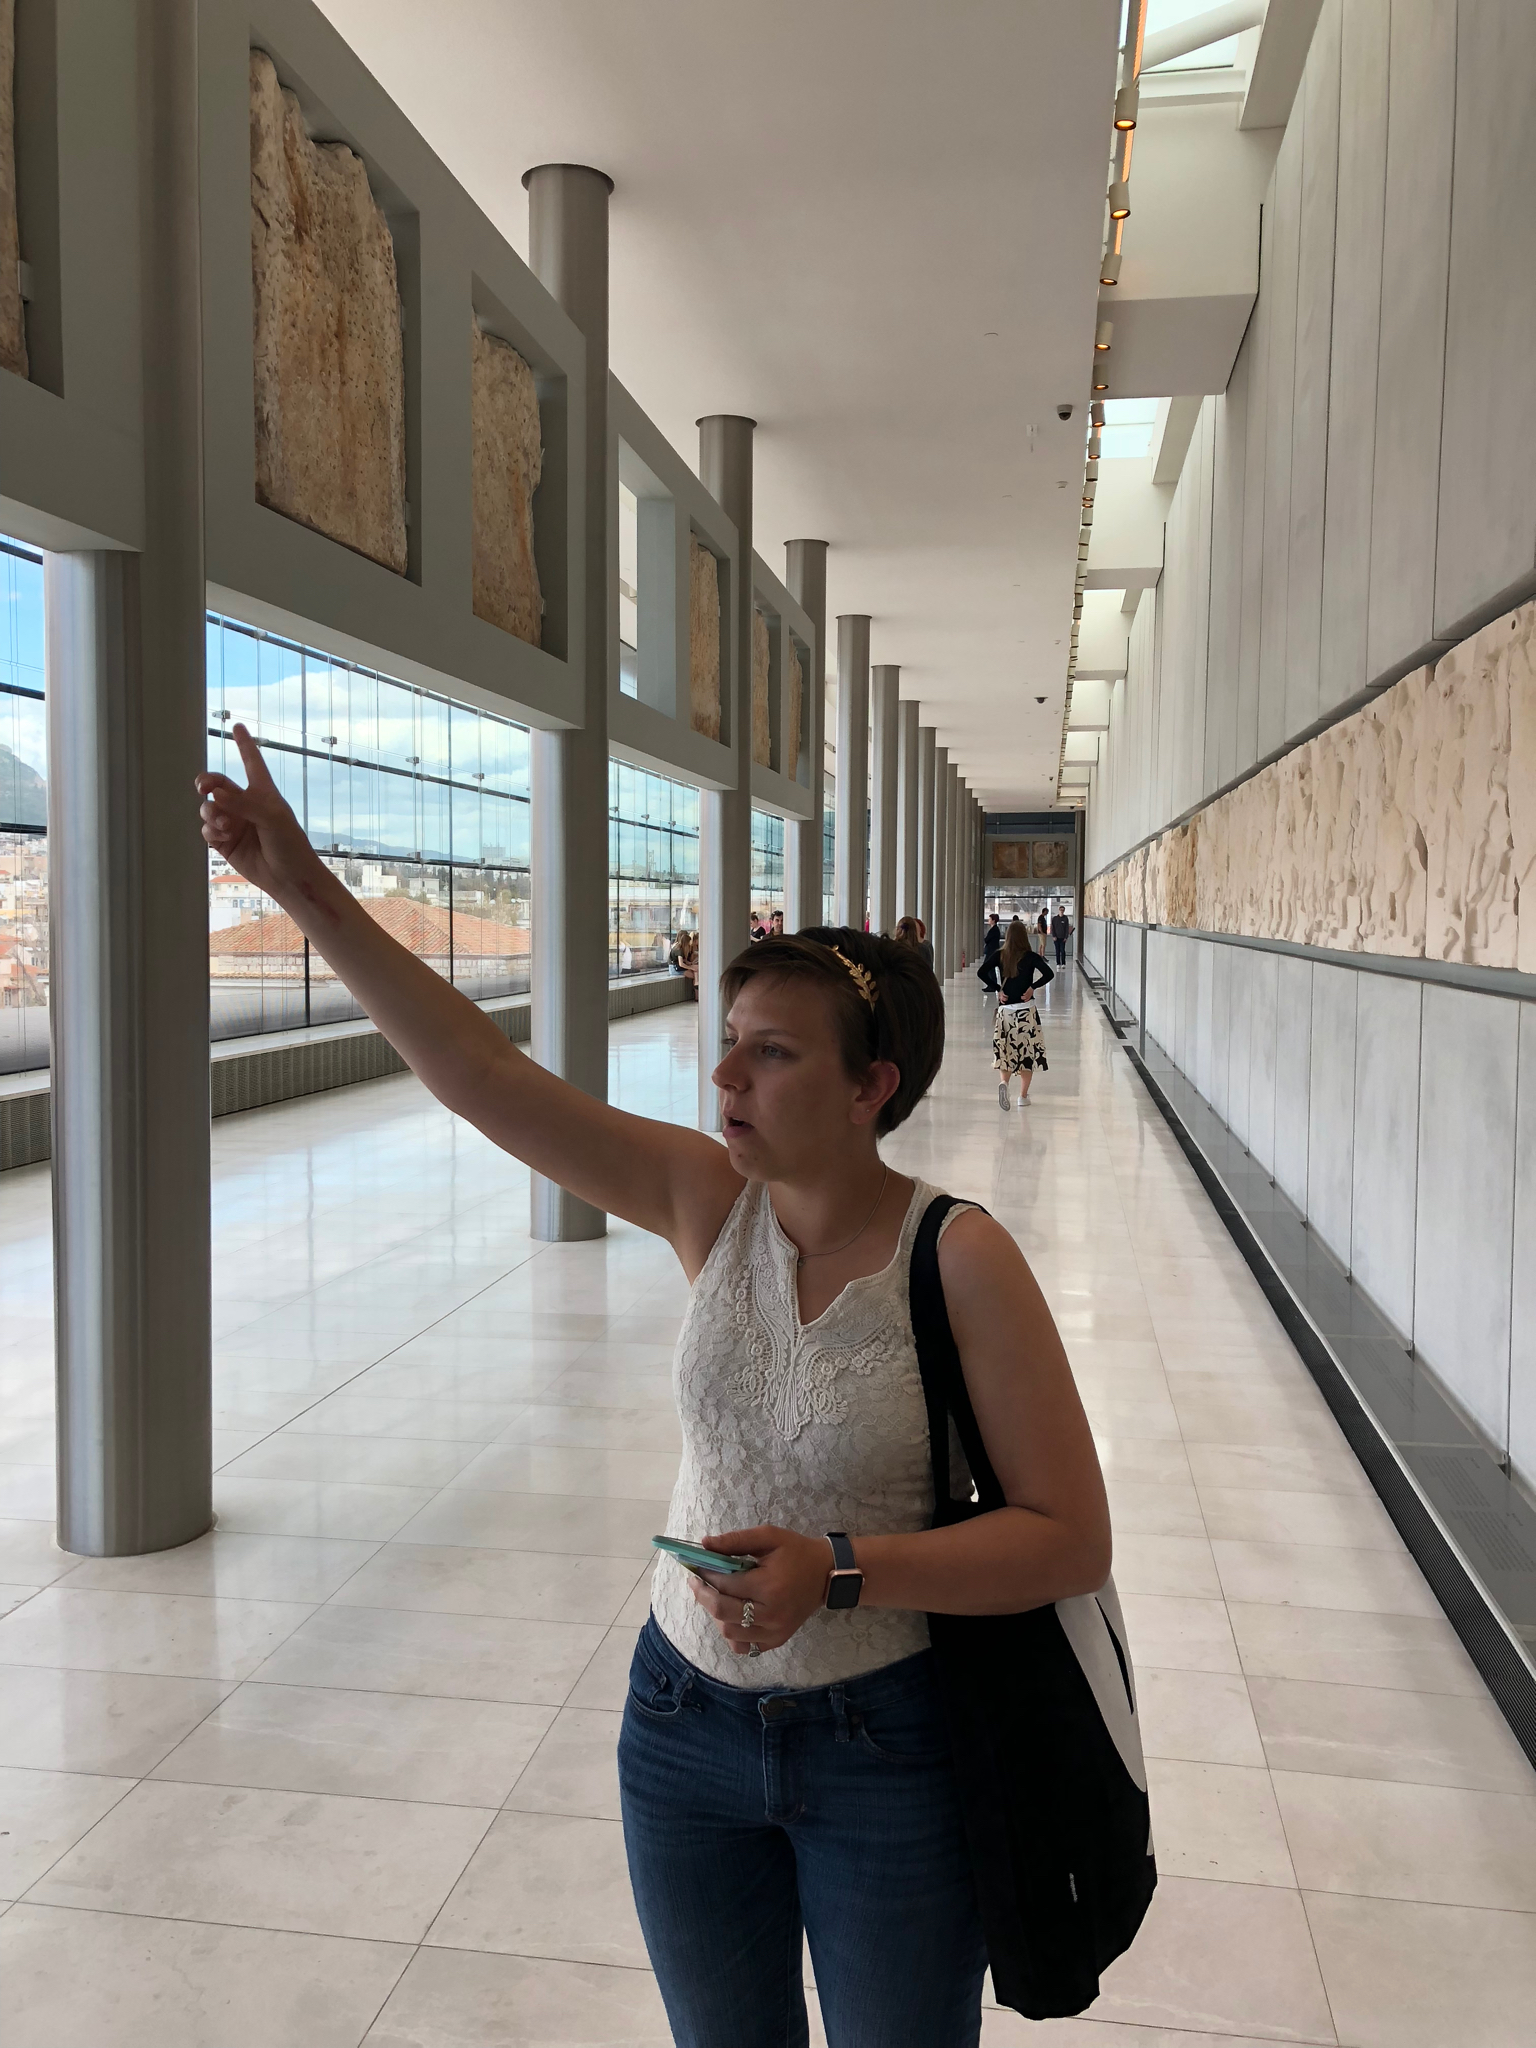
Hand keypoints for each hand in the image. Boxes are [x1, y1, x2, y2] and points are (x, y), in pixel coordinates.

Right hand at [195, 724, 325, 901]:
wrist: (289, 878)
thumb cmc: (290, 843)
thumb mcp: (272, 817)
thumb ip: (243, 802)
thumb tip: (215, 793)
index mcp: (263, 792)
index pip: (252, 762)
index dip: (244, 744)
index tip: (237, 726)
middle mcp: (245, 805)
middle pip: (217, 784)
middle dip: (206, 782)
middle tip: (203, 787)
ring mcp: (234, 823)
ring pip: (209, 808)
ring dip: (211, 812)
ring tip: (225, 824)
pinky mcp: (224, 843)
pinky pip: (207, 829)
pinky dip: (211, 830)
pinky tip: (223, 836)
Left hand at [689, 1525, 833, 1654]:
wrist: (826, 1574)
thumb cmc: (796, 1551)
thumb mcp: (769, 1537)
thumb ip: (736, 1540)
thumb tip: (704, 1544)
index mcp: (769, 1585)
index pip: (725, 1584)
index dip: (706, 1573)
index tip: (696, 1564)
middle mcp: (771, 1614)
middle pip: (722, 1611)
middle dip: (702, 1594)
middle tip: (695, 1581)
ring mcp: (774, 1632)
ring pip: (729, 1632)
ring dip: (714, 1614)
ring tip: (713, 1596)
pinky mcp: (777, 1641)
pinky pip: (743, 1646)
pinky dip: (731, 1633)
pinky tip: (730, 1616)